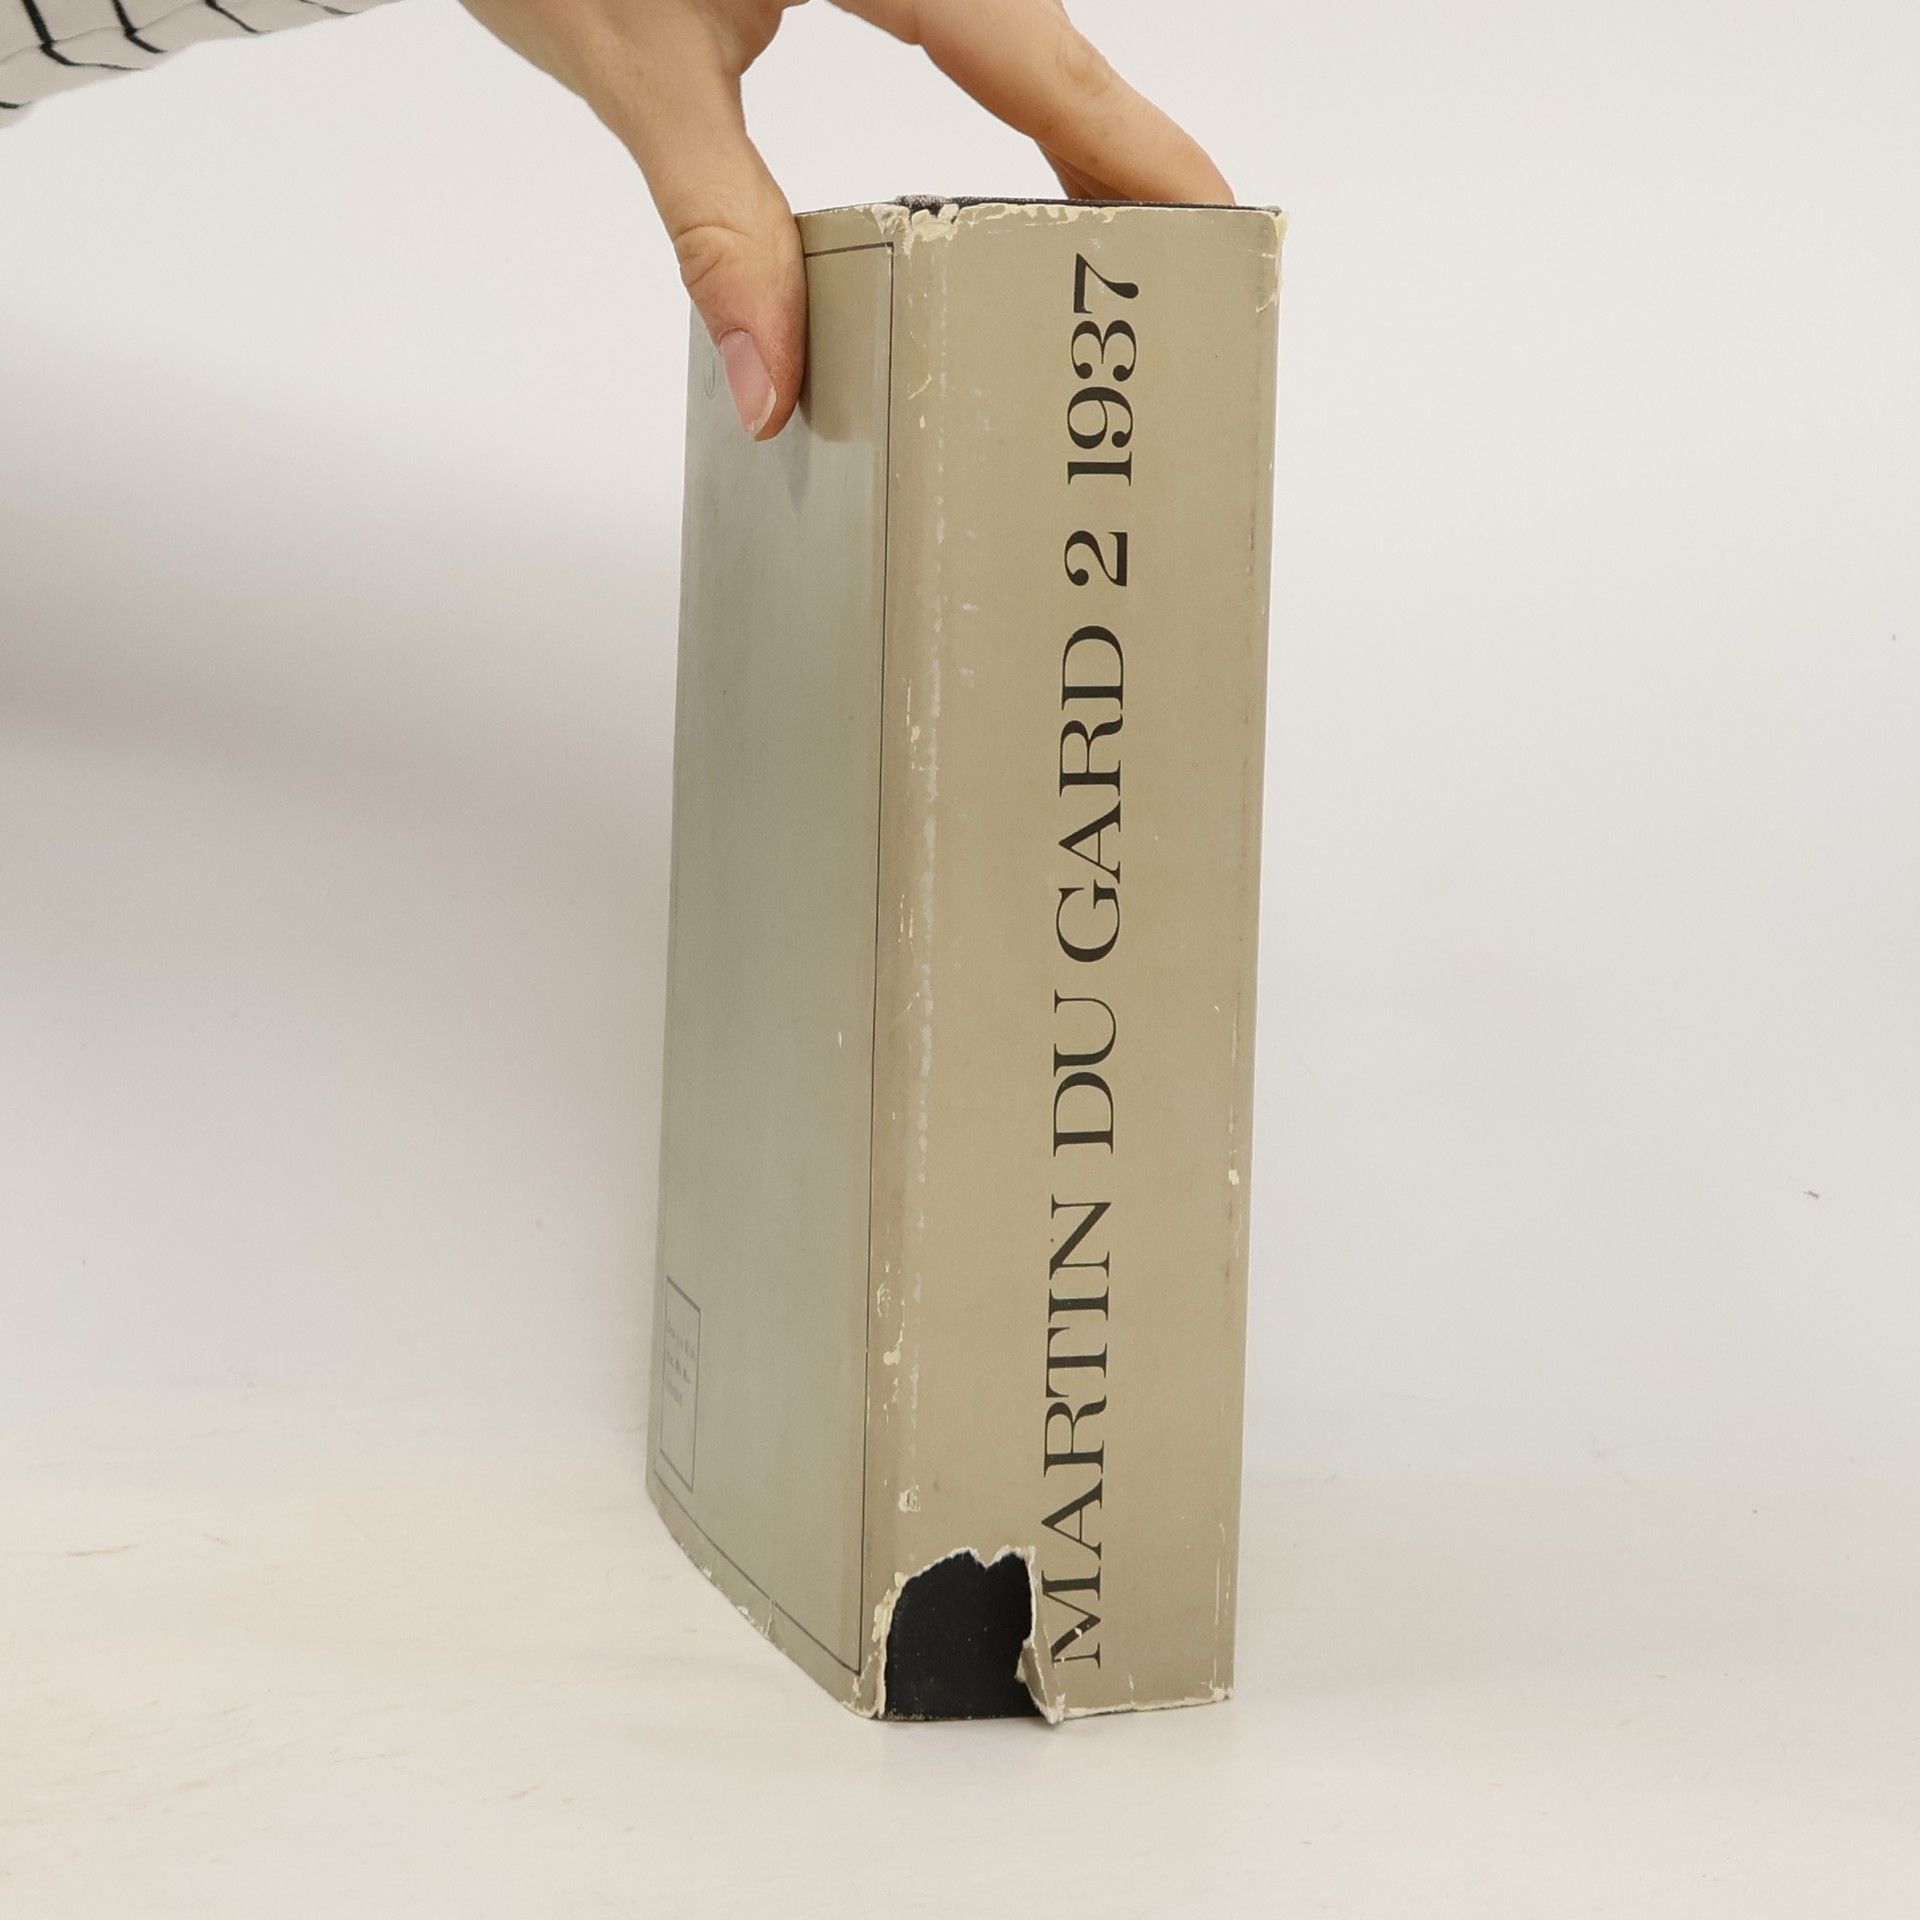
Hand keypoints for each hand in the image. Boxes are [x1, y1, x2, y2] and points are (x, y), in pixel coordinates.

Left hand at [451, 0, 1232, 437]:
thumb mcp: (640, 70)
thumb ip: (718, 230)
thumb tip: (774, 385)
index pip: (1043, 62)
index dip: (1135, 150)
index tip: (1216, 219)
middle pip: (1051, 52)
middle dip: (1118, 161)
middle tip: (1179, 268)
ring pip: (1016, 40)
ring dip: (1069, 139)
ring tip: (1110, 242)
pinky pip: (968, 33)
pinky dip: (1008, 109)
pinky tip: (1014, 174)